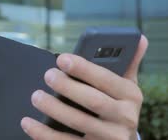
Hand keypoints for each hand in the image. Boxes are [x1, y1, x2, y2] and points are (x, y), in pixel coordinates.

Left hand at [21, 35, 148, 138]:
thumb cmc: (118, 106)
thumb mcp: (126, 87)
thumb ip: (128, 63)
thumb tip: (139, 38)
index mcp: (131, 96)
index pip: (107, 79)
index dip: (84, 68)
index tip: (62, 59)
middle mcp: (124, 118)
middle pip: (93, 101)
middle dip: (67, 87)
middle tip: (48, 75)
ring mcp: (109, 137)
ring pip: (79, 122)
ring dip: (54, 108)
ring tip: (36, 96)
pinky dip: (44, 133)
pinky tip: (28, 122)